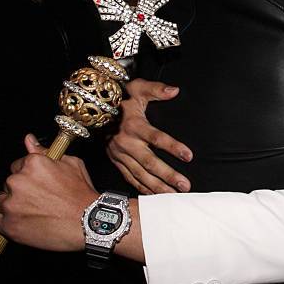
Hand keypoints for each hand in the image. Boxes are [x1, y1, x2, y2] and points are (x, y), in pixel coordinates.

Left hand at [0, 134, 98, 250]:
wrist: (88, 223)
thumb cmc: (82, 194)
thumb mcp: (72, 164)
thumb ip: (46, 152)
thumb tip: (29, 140)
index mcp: (32, 163)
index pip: (17, 165)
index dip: (28, 175)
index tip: (37, 184)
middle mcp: (18, 181)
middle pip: (8, 183)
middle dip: (20, 190)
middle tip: (38, 200)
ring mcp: (11, 203)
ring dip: (10, 205)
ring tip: (29, 212)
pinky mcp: (8, 225)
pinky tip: (8, 220)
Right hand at [107, 79, 193, 193]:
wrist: (94, 109)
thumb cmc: (120, 98)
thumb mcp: (138, 88)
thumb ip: (156, 89)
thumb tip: (174, 91)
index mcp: (134, 125)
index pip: (157, 138)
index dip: (173, 147)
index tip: (189, 156)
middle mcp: (126, 143)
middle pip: (150, 163)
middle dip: (169, 175)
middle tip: (185, 185)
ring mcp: (120, 155)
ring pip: (140, 175)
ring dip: (158, 187)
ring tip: (174, 195)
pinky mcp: (116, 162)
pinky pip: (130, 178)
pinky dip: (142, 189)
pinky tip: (154, 196)